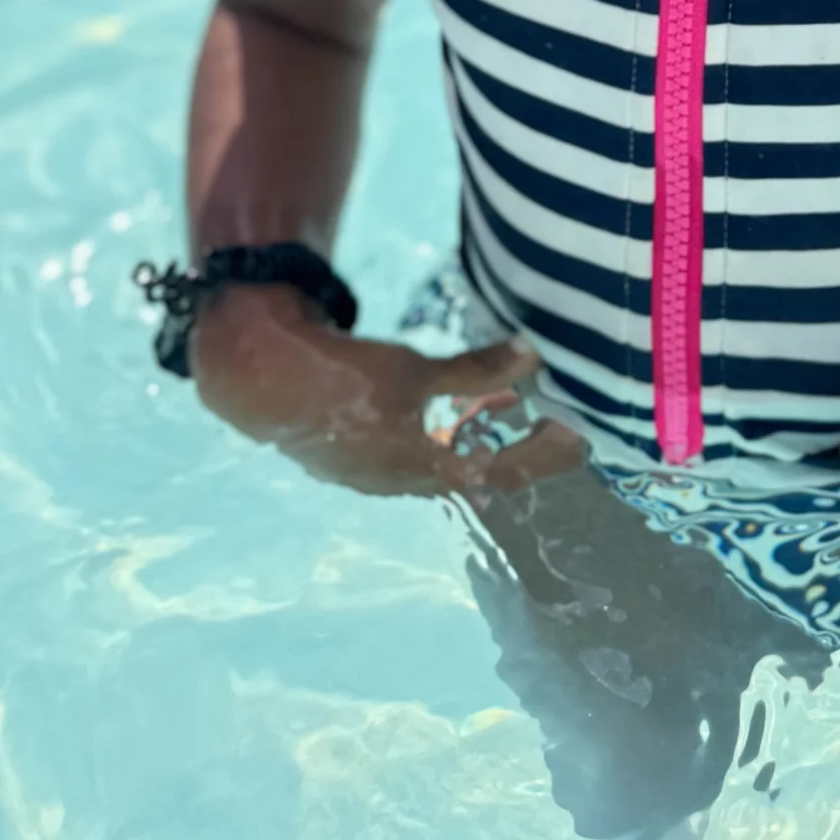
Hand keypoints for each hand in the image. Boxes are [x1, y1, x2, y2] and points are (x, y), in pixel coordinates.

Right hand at [189, 283, 584, 498]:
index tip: (578, 441)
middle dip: (521, 453)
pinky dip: (448, 435)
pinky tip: (461, 414)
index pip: (502, 474)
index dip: (543, 458)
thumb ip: (475, 370)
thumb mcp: (412, 370)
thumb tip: (534, 357)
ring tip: (518, 419)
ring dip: (484, 443)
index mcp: (421, 470)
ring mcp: (376, 473)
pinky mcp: (356, 454)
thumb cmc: (340, 376)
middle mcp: (402, 482)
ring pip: (445, 465)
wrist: (260, 377)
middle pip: (478, 476)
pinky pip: (416, 452)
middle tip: (557, 427)